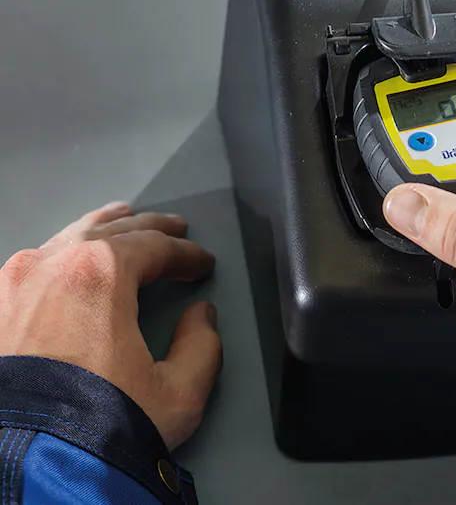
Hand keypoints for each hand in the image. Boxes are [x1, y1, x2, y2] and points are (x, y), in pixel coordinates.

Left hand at [0, 202, 221, 449]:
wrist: (25, 466)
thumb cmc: (95, 427)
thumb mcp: (178, 391)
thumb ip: (202, 345)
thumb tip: (200, 320)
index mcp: (100, 273)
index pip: (155, 247)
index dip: (187, 254)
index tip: (201, 263)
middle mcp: (50, 266)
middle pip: (109, 231)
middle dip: (147, 228)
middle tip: (173, 228)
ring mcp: (11, 287)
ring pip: (66, 239)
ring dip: (101, 231)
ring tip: (120, 224)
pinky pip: (34, 265)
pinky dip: (63, 254)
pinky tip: (71, 259)